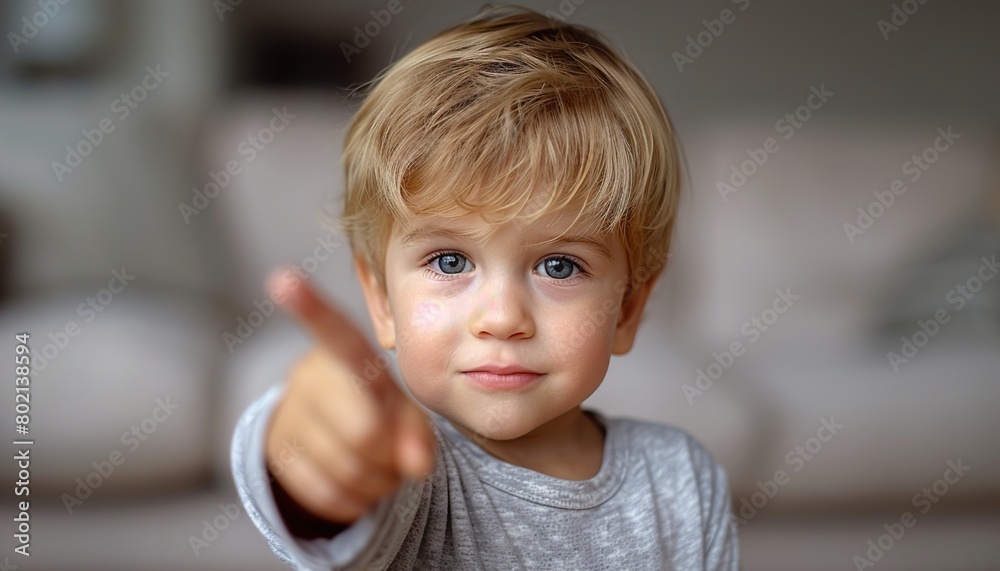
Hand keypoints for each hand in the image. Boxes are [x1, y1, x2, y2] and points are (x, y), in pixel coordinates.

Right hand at [264, 269, 435, 523]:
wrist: (331, 432)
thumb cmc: (377, 407)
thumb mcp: (403, 409)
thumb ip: (419, 432)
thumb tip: (416, 465)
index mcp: (346, 355)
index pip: (334, 333)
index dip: (310, 308)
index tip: (283, 278)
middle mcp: (310, 377)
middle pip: (363, 431)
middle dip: (391, 453)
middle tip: (397, 452)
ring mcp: (289, 415)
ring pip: (347, 468)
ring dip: (377, 481)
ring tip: (379, 464)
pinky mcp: (277, 454)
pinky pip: (325, 493)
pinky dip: (353, 500)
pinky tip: (358, 484)